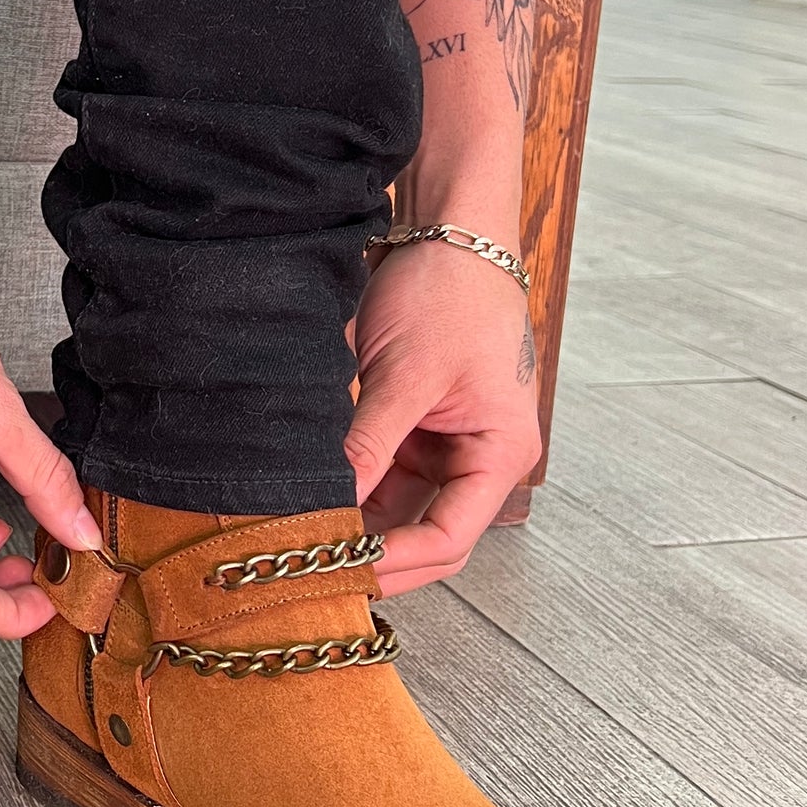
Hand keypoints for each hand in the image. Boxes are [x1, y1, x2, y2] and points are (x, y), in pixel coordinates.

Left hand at [344, 241, 540, 595]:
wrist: (447, 235)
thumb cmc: (451, 292)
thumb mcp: (404, 374)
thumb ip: (368, 443)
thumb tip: (332, 504)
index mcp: (500, 451)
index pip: (450, 536)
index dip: (399, 562)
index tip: (347, 571)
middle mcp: (479, 457)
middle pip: (428, 534)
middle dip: (379, 555)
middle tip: (318, 571)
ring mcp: (446, 445)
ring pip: (398, 509)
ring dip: (358, 522)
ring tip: (307, 537)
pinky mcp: (416, 428)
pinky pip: (382, 474)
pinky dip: (352, 487)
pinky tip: (314, 498)